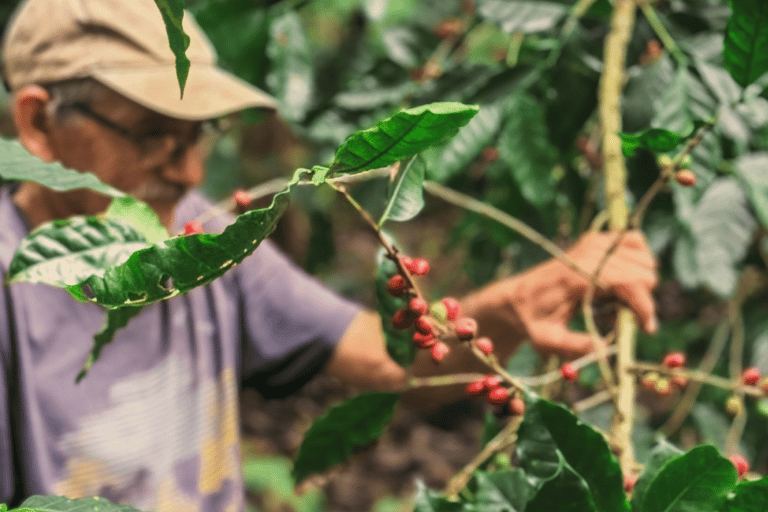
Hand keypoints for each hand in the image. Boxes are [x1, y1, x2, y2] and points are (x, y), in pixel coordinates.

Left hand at [465, 230, 658, 358]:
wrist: (518, 298)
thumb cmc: (533, 320)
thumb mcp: (547, 340)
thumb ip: (575, 345)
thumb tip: (607, 348)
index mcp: (576, 275)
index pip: (627, 280)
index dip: (643, 305)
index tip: (645, 329)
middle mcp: (587, 252)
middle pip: (642, 271)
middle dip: (640, 299)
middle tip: (620, 317)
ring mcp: (593, 242)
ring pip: (644, 258)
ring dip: (639, 283)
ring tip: (615, 301)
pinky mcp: (596, 239)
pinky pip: (635, 241)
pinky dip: (638, 262)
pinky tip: (622, 281)